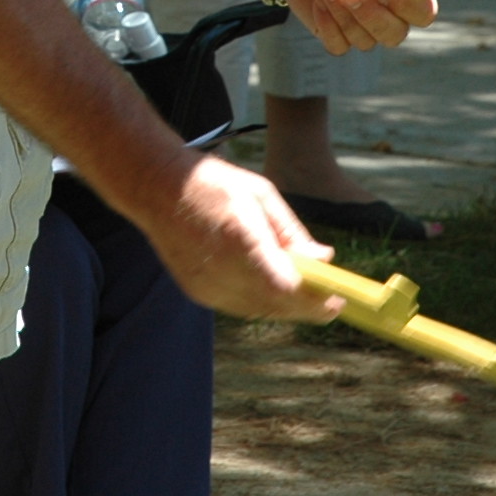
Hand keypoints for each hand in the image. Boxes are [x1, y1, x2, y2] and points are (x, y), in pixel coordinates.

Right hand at [141, 150, 338, 322]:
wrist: (157, 189)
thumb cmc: (213, 184)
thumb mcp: (262, 195)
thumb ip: (293, 232)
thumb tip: (324, 258)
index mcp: (241, 238)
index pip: (286, 287)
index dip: (316, 301)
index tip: (337, 301)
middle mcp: (222, 268)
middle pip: (276, 305)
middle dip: (308, 307)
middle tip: (330, 302)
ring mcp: (206, 284)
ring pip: (259, 310)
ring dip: (285, 305)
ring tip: (304, 290)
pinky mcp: (197, 292)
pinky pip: (240, 306)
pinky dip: (261, 300)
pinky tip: (270, 284)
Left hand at [284, 0, 438, 54]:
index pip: (423, 13)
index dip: (405, 7)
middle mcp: (389, 12)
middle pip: (394, 34)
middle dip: (369, 14)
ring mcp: (362, 26)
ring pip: (365, 41)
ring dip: (343, 14)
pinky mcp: (335, 33)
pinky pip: (338, 45)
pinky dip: (327, 25)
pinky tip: (318, 0)